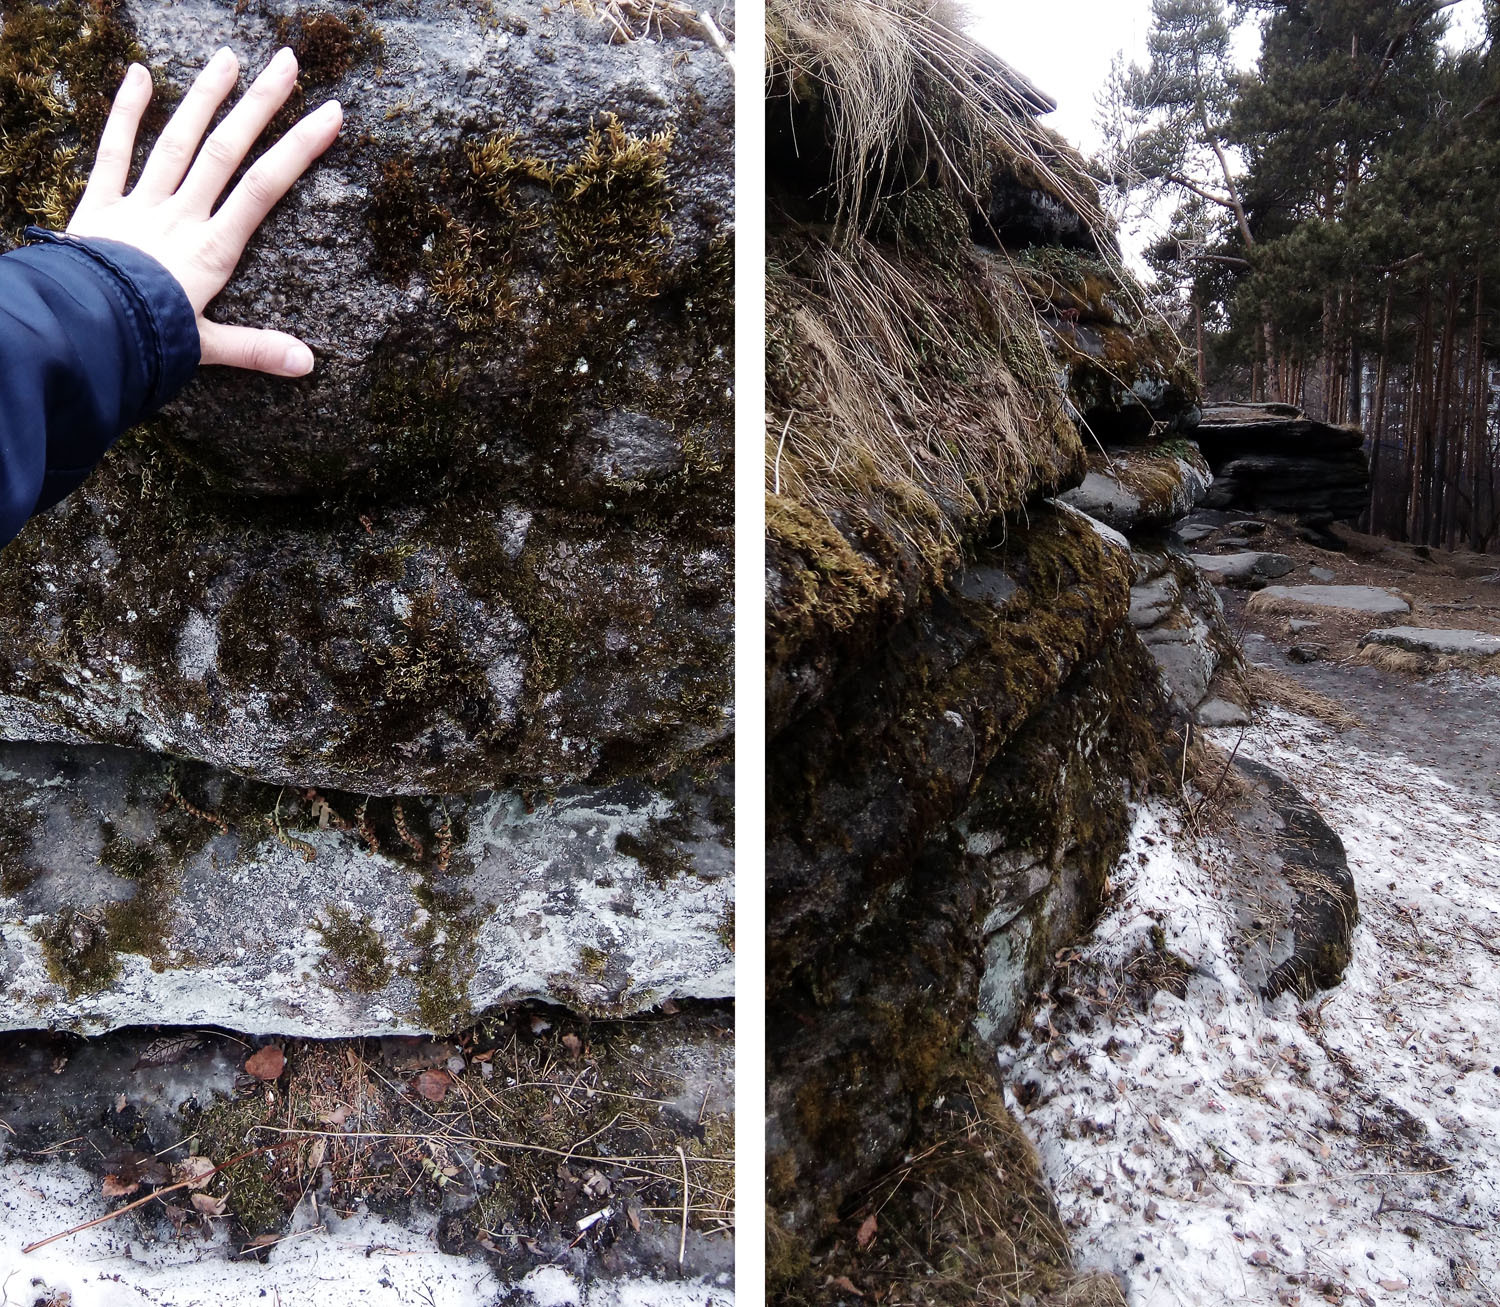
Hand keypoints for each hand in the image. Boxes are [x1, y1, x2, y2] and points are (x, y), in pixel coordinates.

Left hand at [66, 47, 342, 377]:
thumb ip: (257, 350)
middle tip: (285, 63)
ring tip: (229, 59)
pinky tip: (139, 74)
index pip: (264, 189)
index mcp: (212, 249)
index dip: (299, 149)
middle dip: (260, 104)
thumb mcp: (208, 348)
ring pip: (178, 141)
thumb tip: (307, 363)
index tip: (328, 114)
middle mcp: (180, 216)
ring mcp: (139, 205)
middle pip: (226, 151)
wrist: (82, 329)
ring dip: (204, 96)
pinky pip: (113, 151)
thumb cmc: (147, 340)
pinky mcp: (99, 205)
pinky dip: (125, 111)